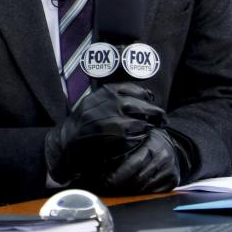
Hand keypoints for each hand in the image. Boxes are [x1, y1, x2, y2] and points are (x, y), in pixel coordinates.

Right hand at [46, 82, 164, 183]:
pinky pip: (138, 137)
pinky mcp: (121, 137)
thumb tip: (145, 95)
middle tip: (162, 118)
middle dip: (156, 113)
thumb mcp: (94, 100)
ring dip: (147, 127)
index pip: (137, 90)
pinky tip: (133, 140)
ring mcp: (118, 121)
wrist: (68, 140)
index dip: (146, 96)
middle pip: (145, 106)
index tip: (150, 101)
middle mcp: (114, 104)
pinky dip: (139, 139)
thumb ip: (114, 95)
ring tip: (146, 130)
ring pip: (144, 123)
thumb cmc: (82, 121)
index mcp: (107, 92)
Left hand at [99, 127, 181, 193]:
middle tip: (110, 188)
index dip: (120, 174)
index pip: (135, 163)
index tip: (108, 181)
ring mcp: (170, 170)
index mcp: (153, 146)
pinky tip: (132, 191)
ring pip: (146, 187)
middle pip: (140, 178)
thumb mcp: (138, 138)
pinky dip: (142, 193)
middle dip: (122, 185)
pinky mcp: (173, 180)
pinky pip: (155, 191)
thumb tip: (103, 161)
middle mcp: (163, 159)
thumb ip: (126, 148)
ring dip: (131, 191)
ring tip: (118, 190)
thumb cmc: (149, 141)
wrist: (172, 144)